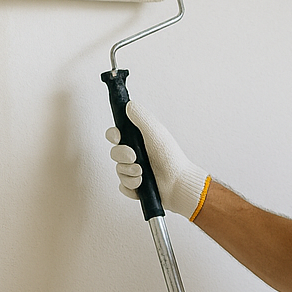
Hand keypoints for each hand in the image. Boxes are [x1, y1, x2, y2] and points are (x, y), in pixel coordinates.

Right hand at [106, 100, 210, 218]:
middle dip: (122, 155)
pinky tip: (142, 184)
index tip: (118, 137)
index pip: (115, 135)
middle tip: (135, 157)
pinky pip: (123, 186)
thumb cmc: (171, 158)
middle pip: (114, 153)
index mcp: (138, 141)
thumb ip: (141, 117)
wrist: (178, 183)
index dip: (113, 135)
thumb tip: (129, 105)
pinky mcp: (134, 187)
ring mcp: (133, 171)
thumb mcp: (156, 133)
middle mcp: (134, 155)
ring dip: (130, 172)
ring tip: (143, 173)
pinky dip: (132, 186)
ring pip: (119, 171)